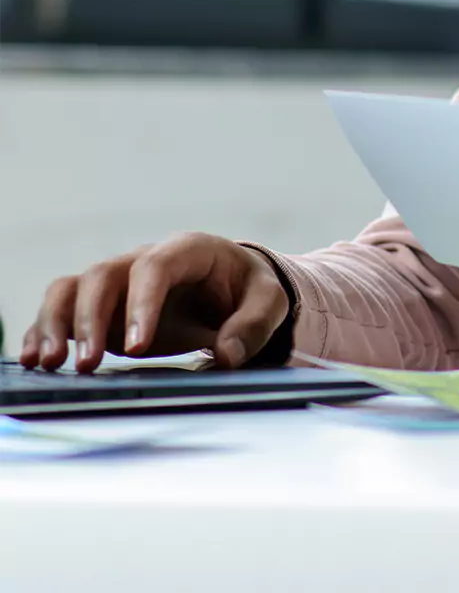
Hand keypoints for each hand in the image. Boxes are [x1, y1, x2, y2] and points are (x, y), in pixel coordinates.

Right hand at [18, 233, 289, 373]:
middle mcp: (144, 260)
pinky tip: (35, 359)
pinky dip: (45, 329)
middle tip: (89, 364)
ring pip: (73, 287)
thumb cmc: (248, 291)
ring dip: (56, 322)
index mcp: (188, 251)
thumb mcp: (267, 301)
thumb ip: (254, 324)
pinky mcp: (102, 306)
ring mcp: (119, 282)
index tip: (139, 348)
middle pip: (104, 275)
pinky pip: (63, 307)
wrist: (232, 289)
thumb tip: (228, 354)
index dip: (143, 303)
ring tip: (49, 362)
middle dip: (92, 318)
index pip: (156, 267)